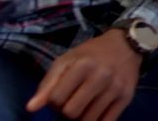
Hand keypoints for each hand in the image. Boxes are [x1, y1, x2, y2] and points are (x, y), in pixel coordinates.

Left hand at [26, 29, 142, 120]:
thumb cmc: (91, 53)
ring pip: (88, 120)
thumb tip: (31, 108)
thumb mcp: (67, 61)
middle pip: (71, 113)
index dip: (53, 102)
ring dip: (81, 118)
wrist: (126, 45)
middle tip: (71, 103)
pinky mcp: (127, 98)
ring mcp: (115, 88)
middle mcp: (101, 77)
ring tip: (83, 106)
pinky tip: (94, 112)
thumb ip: (48, 84)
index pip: (56, 99)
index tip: (59, 96)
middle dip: (66, 112)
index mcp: (82, 65)